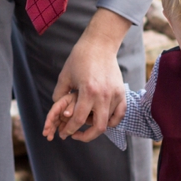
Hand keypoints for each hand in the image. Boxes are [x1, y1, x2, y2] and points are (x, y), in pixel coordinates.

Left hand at [41, 9, 132, 142]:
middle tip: (77, 136)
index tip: (66, 132)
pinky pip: (120, 114)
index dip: (71, 129)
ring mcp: (115, 94)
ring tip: (87, 123)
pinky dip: (112, 121)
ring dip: (97, 126)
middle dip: (86, 136)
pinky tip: (103, 120)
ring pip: (109, 122)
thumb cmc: (80, 58)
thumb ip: (60, 95)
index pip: (79, 119)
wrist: (99, 44)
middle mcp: (104, 95)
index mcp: (88, 91)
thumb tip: (58, 111)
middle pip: (98, 128)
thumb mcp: (65, 76)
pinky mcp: (122, 92)